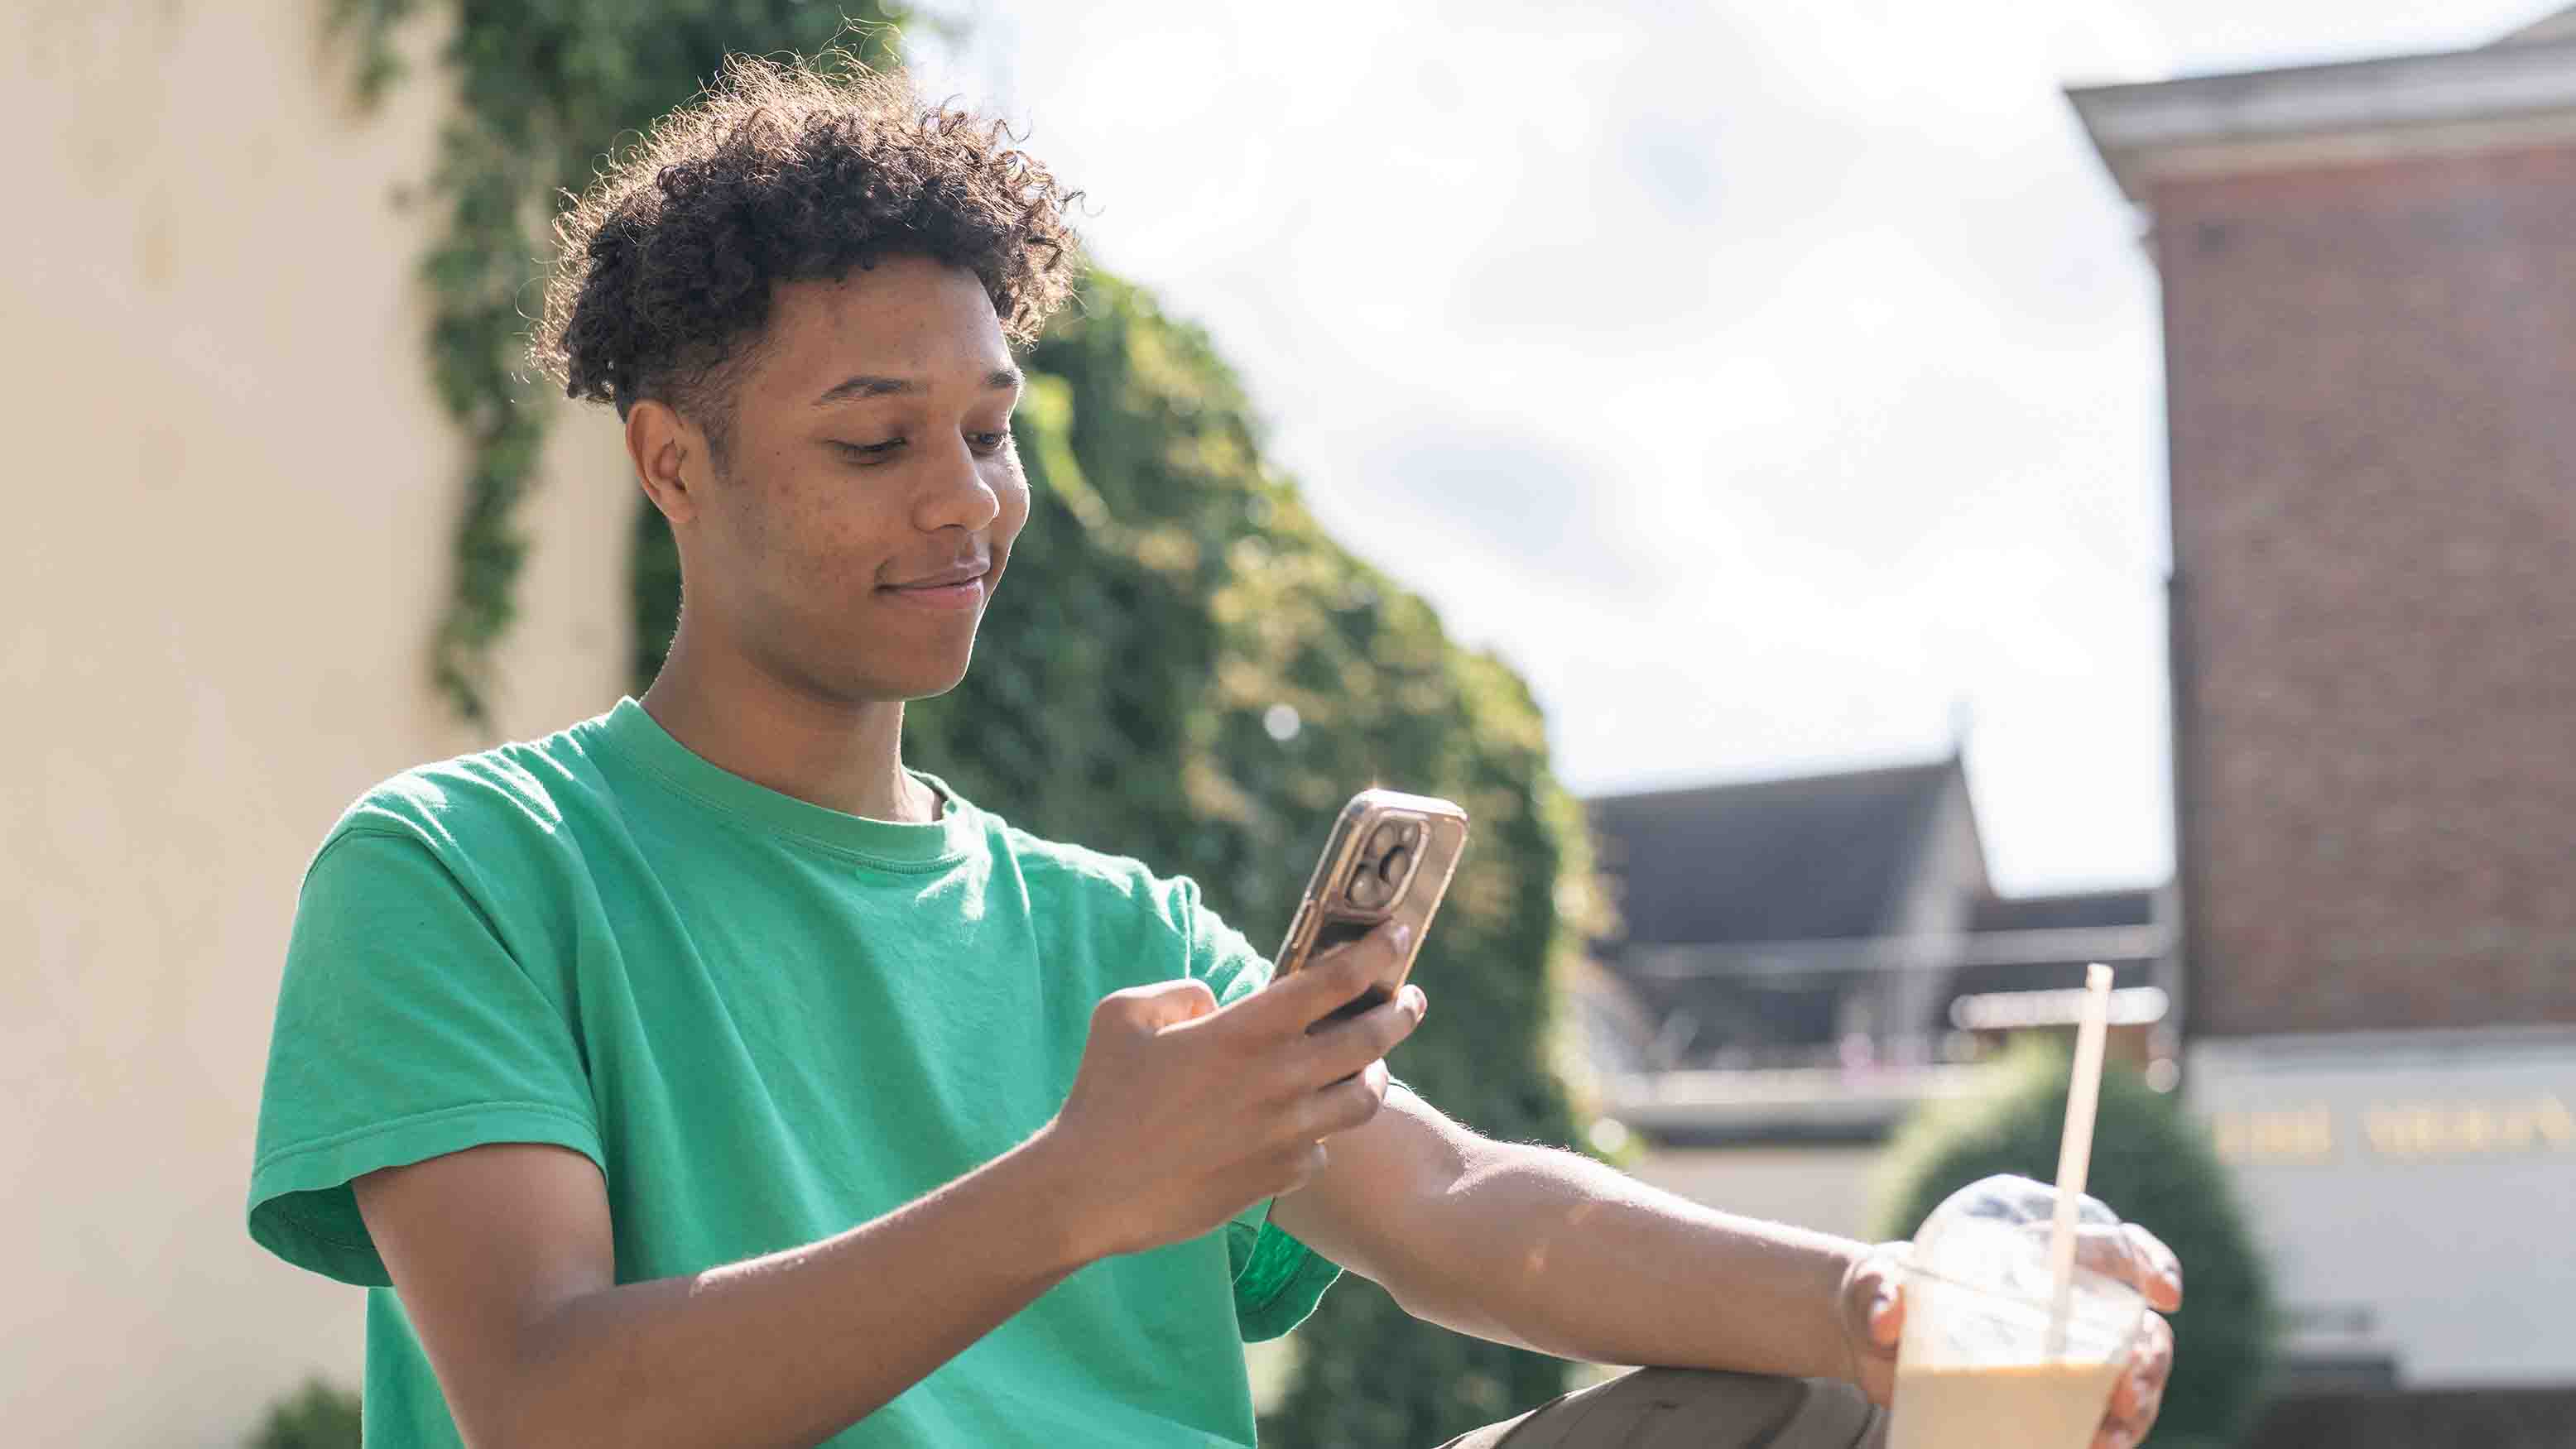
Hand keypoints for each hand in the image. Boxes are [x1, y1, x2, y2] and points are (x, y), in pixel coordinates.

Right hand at [1037, 922, 1427, 1260]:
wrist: (1090, 1192)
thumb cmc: (1101, 1098)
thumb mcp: (1123, 1015)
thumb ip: (1180, 992)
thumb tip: (1215, 1002)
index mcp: (1246, 1030)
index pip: (1336, 980)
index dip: (1377, 952)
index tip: (1399, 934)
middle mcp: (1279, 1080)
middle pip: (1371, 1040)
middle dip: (1401, 1011)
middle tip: (1411, 999)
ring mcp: (1286, 1134)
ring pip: (1363, 1101)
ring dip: (1374, 1077)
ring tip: (1370, 1067)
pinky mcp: (1279, 1178)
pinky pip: (1321, 1151)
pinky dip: (1317, 1136)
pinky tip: (1300, 1129)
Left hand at [1837, 1223, 2183, 1448]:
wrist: (1867, 1336)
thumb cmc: (1882, 1289)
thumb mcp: (1874, 1282)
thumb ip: (1878, 1289)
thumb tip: (1885, 1320)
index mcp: (2038, 1257)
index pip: (2115, 1249)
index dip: (2150, 1264)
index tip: (2166, 1294)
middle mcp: (2065, 1305)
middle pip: (2139, 1329)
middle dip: (2148, 1363)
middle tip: (2128, 1398)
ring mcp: (2063, 1355)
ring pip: (2130, 1380)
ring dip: (2134, 1413)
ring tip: (2107, 1441)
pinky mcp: (2047, 1397)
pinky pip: (2095, 1418)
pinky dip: (2102, 1438)